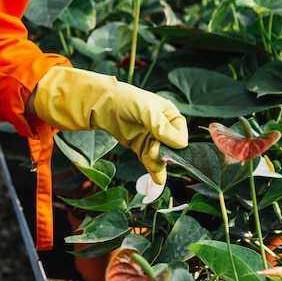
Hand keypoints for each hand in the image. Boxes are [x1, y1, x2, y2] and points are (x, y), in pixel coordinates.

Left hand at [34, 67, 187, 184]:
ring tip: (153, 167)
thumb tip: (179, 144)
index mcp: (170, 115)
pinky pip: (150, 161)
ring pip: (161, 157)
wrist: (101, 104)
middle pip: (171, 149)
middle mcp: (164, 128)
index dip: (175, 143)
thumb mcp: (146, 110)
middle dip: (164, 155)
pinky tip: (157, 179)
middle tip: (153, 152)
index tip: (164, 146)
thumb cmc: (126, 100)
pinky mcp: (140, 147)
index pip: (180, 134)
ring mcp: (151, 138)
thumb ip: (161, 127)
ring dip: (158, 164)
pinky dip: (153, 170)